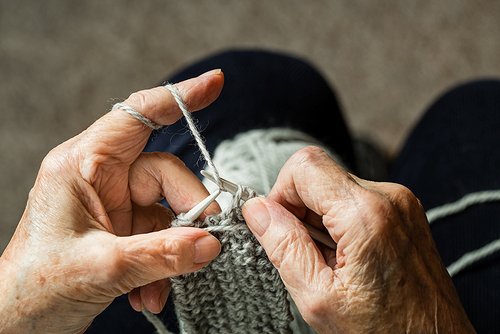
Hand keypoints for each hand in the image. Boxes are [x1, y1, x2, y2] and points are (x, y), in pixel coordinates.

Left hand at [0, 70, 223, 332]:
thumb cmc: (36, 288)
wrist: (18, 324)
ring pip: (168, 210)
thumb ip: (162, 253)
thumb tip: (211, 243)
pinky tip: (149, 294)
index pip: (136, 116)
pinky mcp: (124, 228)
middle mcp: (101, 177)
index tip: (216, 84)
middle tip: (203, 247)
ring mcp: (115, 204)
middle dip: (188, 214)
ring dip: (173, 251)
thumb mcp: (102, 268)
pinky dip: (164, 264)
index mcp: (83, 165)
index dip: (178, 98)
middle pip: (166, 175)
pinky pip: (161, 235)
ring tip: (157, 287)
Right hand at [243, 146, 474, 332]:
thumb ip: (284, 246)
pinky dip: (338, 220)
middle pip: (318, 173)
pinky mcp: (403, 209)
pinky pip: (354, 197)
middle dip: (298, 207)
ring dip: (319, 216)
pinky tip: (345, 255)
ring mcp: (400, 201)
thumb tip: (256, 209)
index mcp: (366, 215)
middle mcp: (389, 197)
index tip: (279, 227)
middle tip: (305, 251)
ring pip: (334, 185)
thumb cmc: (383, 332)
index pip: (304, 166)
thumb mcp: (319, 297)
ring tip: (330, 259)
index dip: (280, 193)